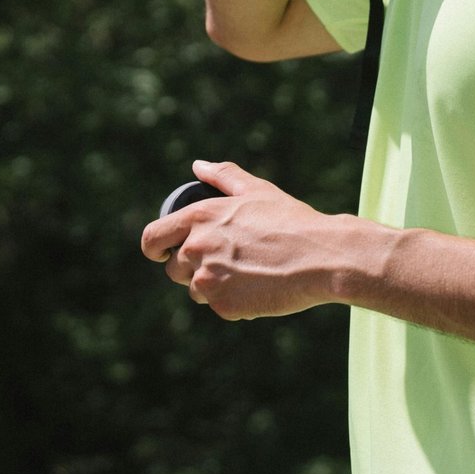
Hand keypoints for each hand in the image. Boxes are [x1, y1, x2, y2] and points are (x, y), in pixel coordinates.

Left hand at [140, 159, 344, 319]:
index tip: (162, 253)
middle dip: (193, 268)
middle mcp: (197, 248)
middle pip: (174, 269)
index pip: (152, 238)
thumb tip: (197, 165)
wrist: (322, 256)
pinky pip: (219, 308)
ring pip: (195, 291)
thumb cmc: (292, 220)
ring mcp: (208, 279)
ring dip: (213, 286)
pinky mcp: (223, 306)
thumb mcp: (257, 191)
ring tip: (247, 275)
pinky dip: (234, 302)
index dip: (155, 248)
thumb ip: (223, 175)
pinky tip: (259, 289)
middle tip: (226, 263)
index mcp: (200, 217)